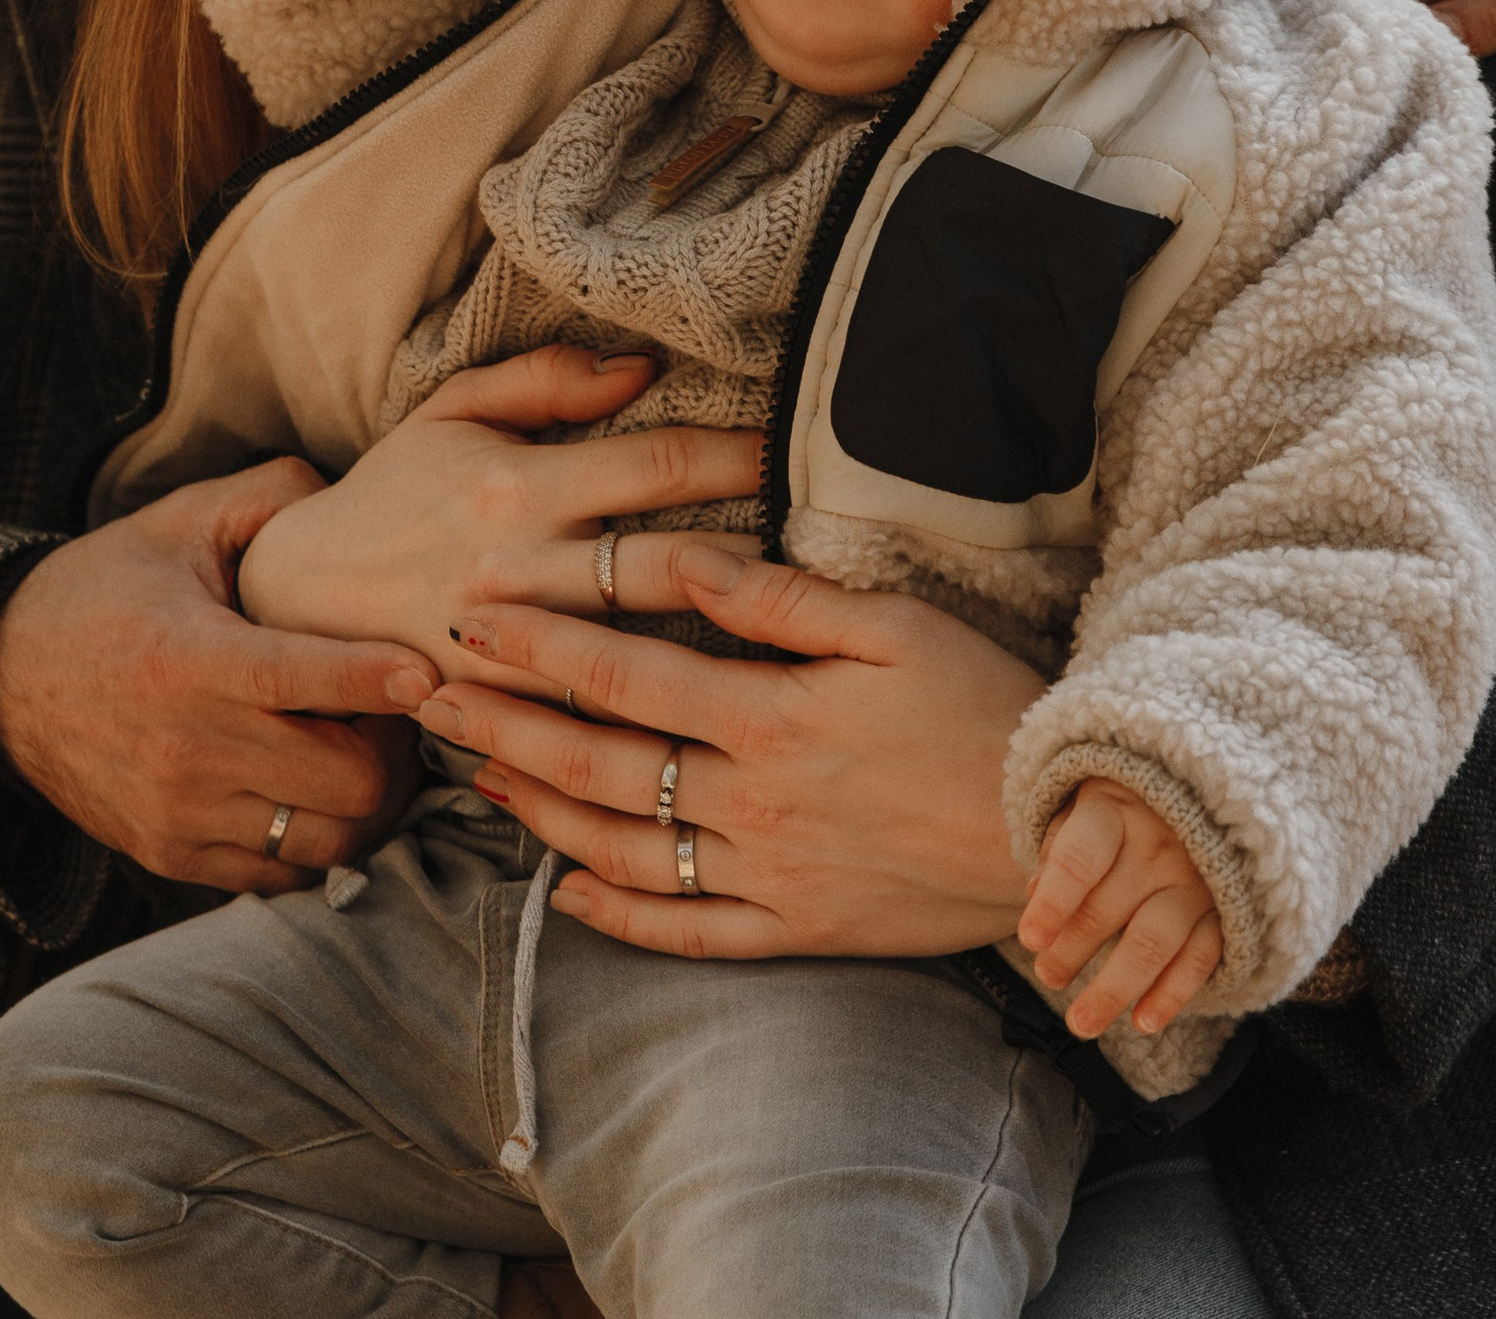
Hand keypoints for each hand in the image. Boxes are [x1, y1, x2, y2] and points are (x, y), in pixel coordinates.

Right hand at [0, 460, 437, 890]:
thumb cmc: (103, 589)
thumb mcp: (177, 523)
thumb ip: (269, 496)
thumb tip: (347, 495)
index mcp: (189, 658)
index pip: (312, 681)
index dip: (384, 679)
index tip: (426, 669)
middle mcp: (186, 749)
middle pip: (344, 781)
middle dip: (391, 748)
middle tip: (396, 713)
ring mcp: (178, 815)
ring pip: (324, 840)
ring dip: (364, 802)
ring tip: (366, 754)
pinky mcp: (171, 856)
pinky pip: (280, 874)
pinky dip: (315, 840)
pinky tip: (316, 791)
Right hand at [233, 344, 758, 684]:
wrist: (298, 598)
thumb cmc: (390, 493)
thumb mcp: (451, 411)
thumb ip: (545, 382)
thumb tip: (640, 368)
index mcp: (520, 484)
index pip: (657, 466)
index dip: (739, 455)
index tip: (805, 451)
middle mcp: (525, 567)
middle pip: (668, 564)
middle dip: (759, 555)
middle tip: (835, 557)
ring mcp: (517, 649)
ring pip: (644, 655)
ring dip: (721, 648)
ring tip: (807, 643)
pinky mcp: (503, 709)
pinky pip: (594, 720)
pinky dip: (656, 716)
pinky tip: (721, 719)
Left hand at [414, 535, 1038, 959]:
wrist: (1062, 835)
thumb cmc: (981, 706)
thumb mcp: (893, 625)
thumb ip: (779, 598)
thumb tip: (685, 561)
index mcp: (771, 718)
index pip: (623, 676)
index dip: (539, 644)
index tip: (472, 618)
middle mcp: (754, 805)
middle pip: (601, 765)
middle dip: (509, 726)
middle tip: (434, 697)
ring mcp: (772, 877)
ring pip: (625, 851)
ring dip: (540, 814)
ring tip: (476, 778)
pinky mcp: (799, 932)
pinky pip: (688, 935)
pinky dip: (619, 919)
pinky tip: (566, 896)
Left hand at [1017, 782, 1222, 1040]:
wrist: (1206, 793)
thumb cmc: (1125, 803)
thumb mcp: (1086, 803)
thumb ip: (1061, 844)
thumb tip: (1033, 894)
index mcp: (1115, 808)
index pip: (1079, 859)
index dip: (1054, 901)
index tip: (1029, 940)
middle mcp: (1159, 843)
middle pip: (1109, 907)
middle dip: (1073, 949)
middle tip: (1047, 976)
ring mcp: (1195, 879)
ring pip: (1152, 942)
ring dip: (1114, 987)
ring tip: (1081, 1022)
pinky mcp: (1223, 911)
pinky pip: (1199, 959)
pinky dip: (1172, 994)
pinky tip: (1143, 1023)